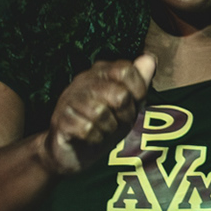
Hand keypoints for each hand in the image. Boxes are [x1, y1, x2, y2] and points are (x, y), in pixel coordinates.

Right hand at [45, 57, 156, 176]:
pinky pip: (86, 129)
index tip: (134, 104)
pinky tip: (89, 137)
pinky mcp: (60, 120)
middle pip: (119, 94)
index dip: (138, 90)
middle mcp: (83, 80)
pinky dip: (94, 138)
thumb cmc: (104, 124)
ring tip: (102, 129)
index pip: (126, 70)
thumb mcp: (128, 104)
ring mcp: (69, 99)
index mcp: (101, 72)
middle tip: (118, 121)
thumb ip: (139, 81)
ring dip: (108, 128)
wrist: (74, 152)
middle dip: (125, 115)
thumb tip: (150, 58)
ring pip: (101, 113)